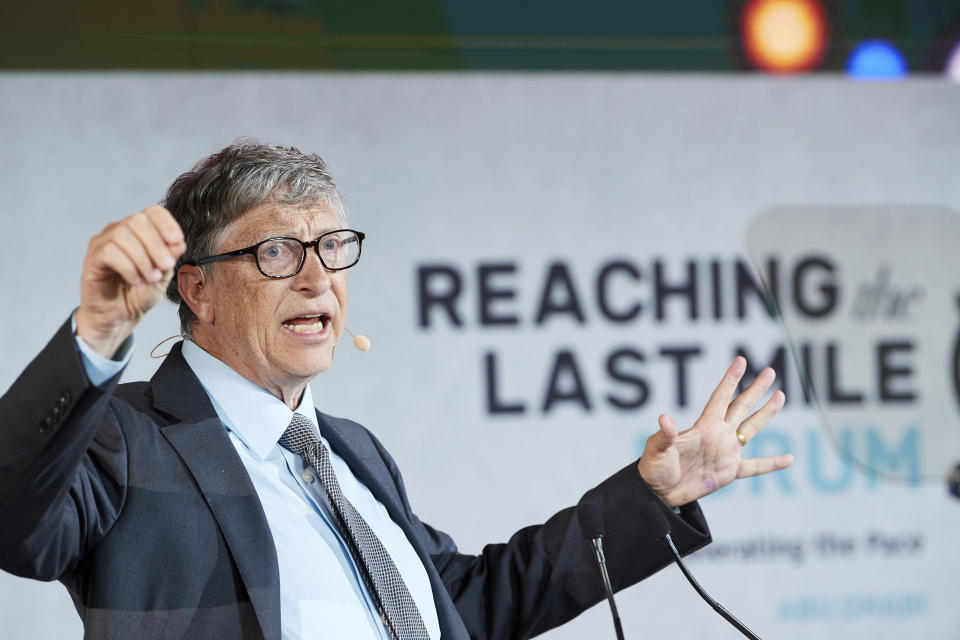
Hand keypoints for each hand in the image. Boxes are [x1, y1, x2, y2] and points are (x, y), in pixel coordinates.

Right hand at [75, 206, 185, 357]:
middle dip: (156, 244)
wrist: (121, 317)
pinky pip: (108, 252)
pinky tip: (136, 280)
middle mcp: (119, 231)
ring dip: (142, 258)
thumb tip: (179, 243)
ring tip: (151, 277)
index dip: (167, 223)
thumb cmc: (140, 293)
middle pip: (137, 220)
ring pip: (122, 235)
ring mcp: (102, 243)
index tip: (178, 242)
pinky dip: (128, 267)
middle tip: (166, 266)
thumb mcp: (163, 275)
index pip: (153, 212)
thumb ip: (170, 257)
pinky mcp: (91, 259)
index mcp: (139, 231)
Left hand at [637, 356, 792, 507]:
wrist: (659, 492)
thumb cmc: (654, 468)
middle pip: (741, 407)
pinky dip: (772, 464)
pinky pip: (755, 467)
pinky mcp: (729, 472)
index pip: (720, 398)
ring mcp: (726, 452)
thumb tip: (665, 418)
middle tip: (769, 371)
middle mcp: (718, 435)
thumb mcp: (657, 450)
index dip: (730, 380)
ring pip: (751, 429)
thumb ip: (664, 435)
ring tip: (780, 395)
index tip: (740, 361)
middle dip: (755, 389)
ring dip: (766, 413)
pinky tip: (789, 459)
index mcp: (703, 427)